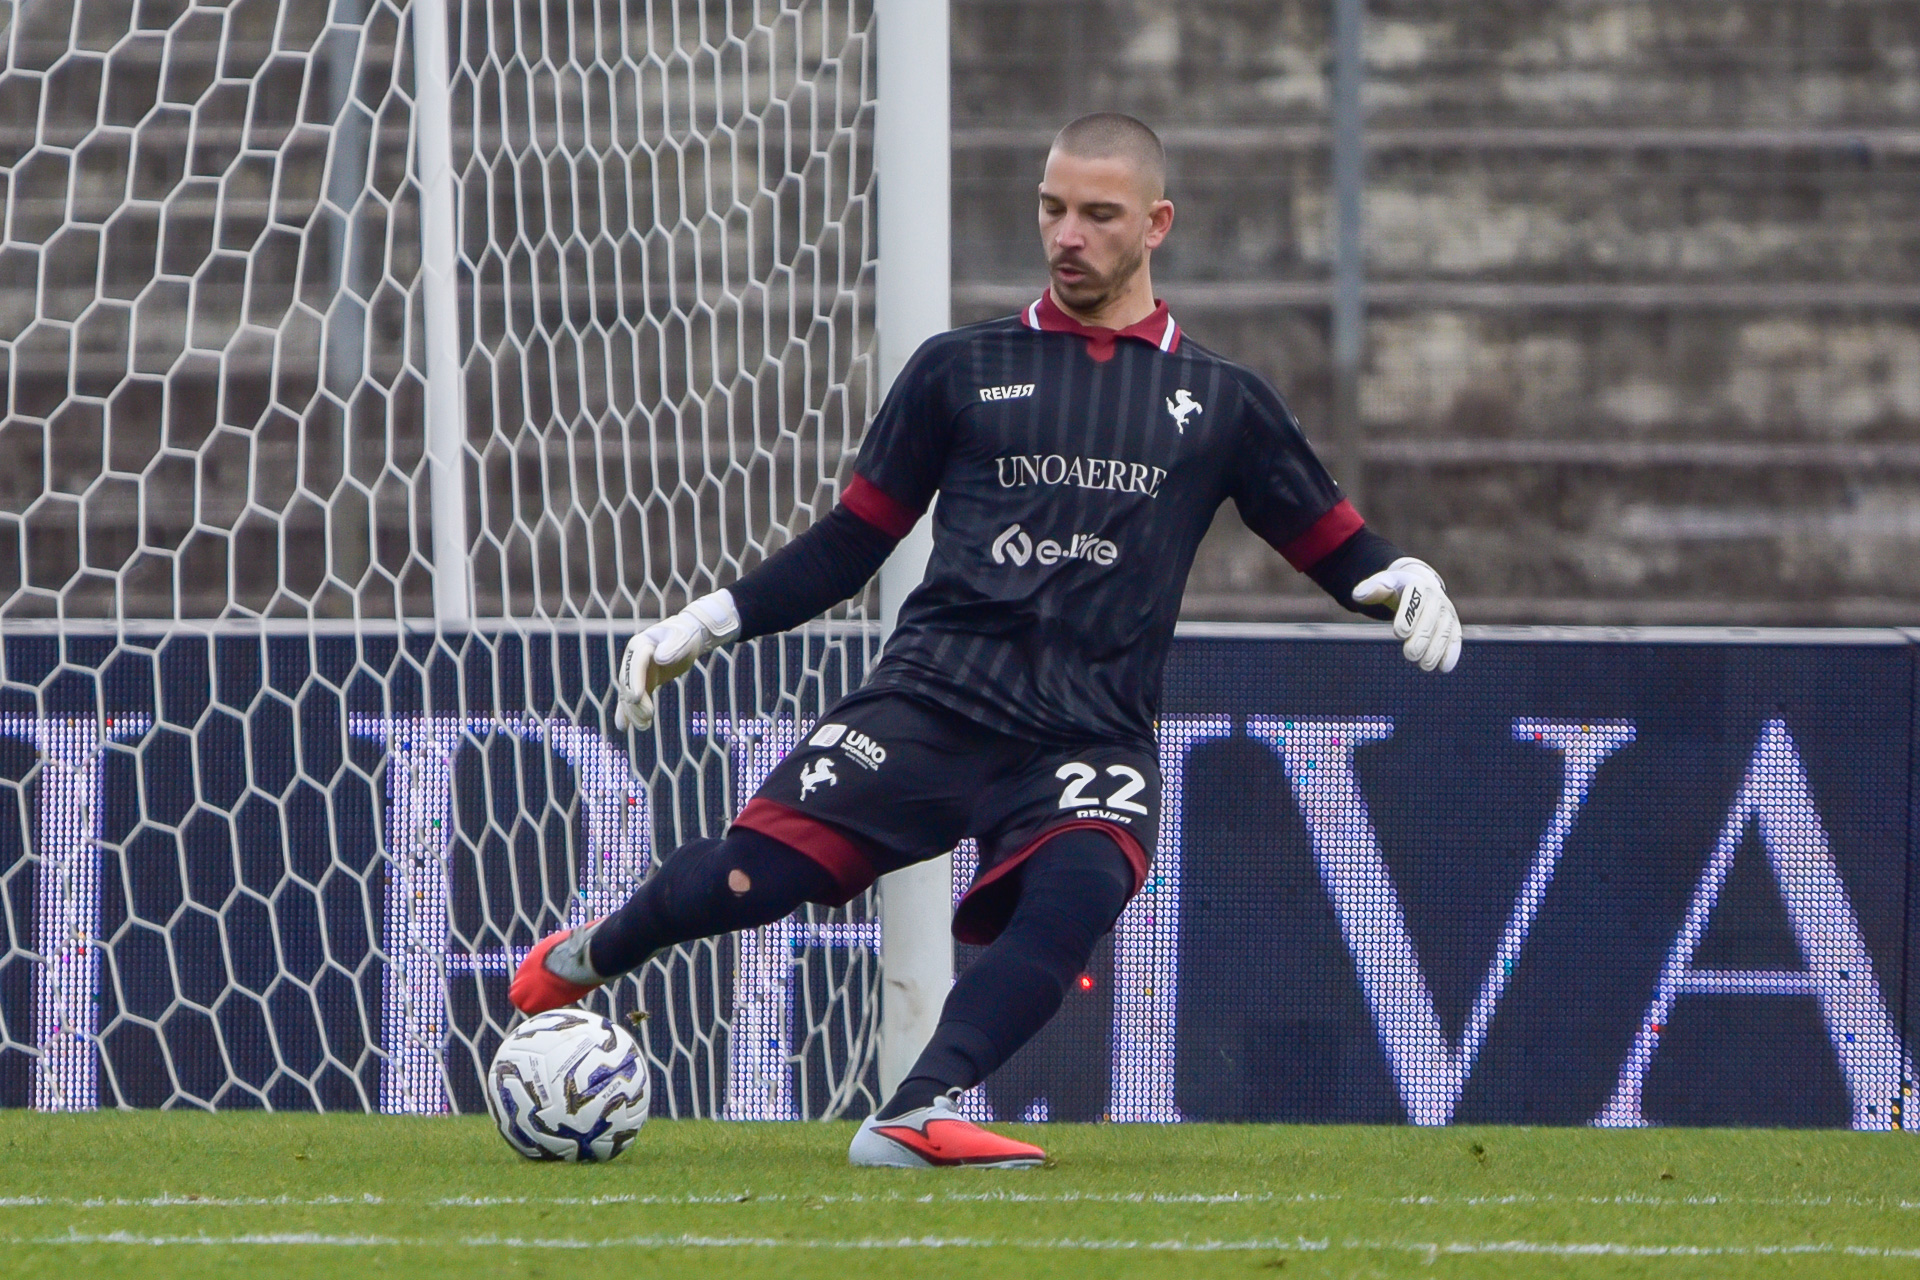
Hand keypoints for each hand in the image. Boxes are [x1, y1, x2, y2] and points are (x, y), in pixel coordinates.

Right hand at [614, 590, 740, 729]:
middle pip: (629, 683)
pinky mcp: (644, 682)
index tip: (636, 698)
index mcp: (640, 645)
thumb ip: (673, 646)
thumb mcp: (682, 638)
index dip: (634, 681)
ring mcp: (637, 672)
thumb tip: (660, 658)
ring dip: (634, 711)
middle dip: (636, 701)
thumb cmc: (686, 635)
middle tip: (648, 715)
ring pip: (629, 694)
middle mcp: (633, 659)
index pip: (635, 666)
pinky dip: (629, 713)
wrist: (687, 637)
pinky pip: (634, 699)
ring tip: (645, 726)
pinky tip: (624, 727)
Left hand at [1352, 558, 1460, 672]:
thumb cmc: (1397, 589)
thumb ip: (1372, 589)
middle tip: (1410, 654)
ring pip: (1445, 631)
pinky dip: (1451, 653)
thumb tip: (1357, 595)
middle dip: (1422, 638)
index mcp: (1419, 585)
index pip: (1415, 600)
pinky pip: (1455, 639)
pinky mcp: (1453, 626)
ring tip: (1424, 665)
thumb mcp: (1384, 584)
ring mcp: (1447, 613)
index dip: (1409, 616)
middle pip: (1431, 619)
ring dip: (1436, 649)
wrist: (1419, 587)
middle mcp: (1437, 598)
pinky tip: (1444, 667)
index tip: (1399, 633)